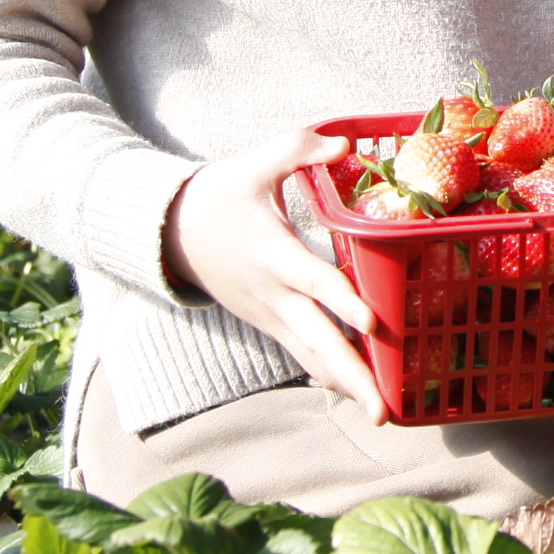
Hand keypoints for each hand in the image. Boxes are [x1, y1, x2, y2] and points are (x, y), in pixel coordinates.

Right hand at [159, 126, 377, 414]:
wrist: (172, 232)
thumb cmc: (218, 194)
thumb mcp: (254, 164)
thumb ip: (298, 149)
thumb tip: (346, 141)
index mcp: (273, 253)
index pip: (313, 280)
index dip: (343, 301)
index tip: (373, 323)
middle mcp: (272, 293)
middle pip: (317, 339)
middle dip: (352, 375)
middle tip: (382, 408)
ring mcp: (269, 315)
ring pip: (311, 356)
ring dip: (345, 385)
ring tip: (382, 412)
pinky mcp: (269, 323)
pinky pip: (302, 353)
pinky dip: (327, 373)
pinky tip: (356, 393)